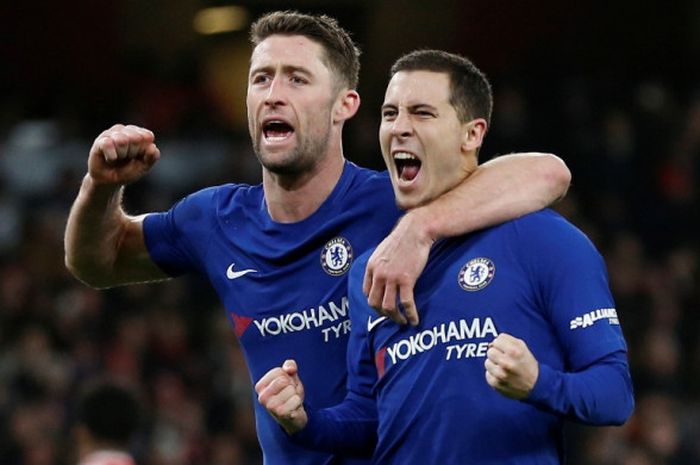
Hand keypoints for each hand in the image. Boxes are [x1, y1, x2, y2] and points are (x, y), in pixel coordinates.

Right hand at [88, 124, 160, 186]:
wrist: (108, 182)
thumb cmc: (127, 171)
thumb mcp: (143, 167)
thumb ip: (151, 158)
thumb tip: (153, 147)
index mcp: (139, 134)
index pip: (147, 136)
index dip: (144, 150)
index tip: (138, 157)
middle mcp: (125, 130)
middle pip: (135, 138)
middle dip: (133, 153)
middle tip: (126, 158)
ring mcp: (112, 133)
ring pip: (122, 140)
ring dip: (121, 155)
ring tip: (118, 158)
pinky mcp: (100, 140)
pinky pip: (108, 144)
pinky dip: (111, 156)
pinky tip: (110, 159)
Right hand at [254, 359, 307, 433]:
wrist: (293, 417)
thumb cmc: (289, 394)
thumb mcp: (289, 377)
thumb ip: (289, 366)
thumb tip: (289, 368)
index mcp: (260, 387)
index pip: (279, 371)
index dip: (287, 376)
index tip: (286, 385)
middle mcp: (262, 397)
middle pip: (283, 380)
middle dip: (291, 385)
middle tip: (290, 394)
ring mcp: (270, 406)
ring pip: (291, 389)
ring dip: (295, 395)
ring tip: (291, 401)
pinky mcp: (281, 414)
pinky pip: (296, 399)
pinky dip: (298, 402)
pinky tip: (294, 408)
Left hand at [363, 211, 433, 325]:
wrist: (415, 230)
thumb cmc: (402, 239)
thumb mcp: (383, 251)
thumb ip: (379, 264)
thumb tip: (380, 275)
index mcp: (371, 267)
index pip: (366, 292)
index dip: (374, 303)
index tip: (382, 307)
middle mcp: (378, 274)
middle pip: (374, 303)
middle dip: (382, 314)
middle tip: (392, 317)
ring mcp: (391, 277)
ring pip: (388, 306)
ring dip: (395, 318)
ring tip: (403, 322)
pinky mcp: (406, 279)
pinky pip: (406, 303)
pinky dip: (410, 314)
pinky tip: (414, 320)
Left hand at [484, 333, 538, 399]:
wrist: (536, 386)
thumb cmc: (528, 364)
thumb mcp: (522, 348)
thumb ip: (507, 340)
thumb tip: (491, 343)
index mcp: (514, 352)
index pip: (497, 340)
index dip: (502, 345)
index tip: (506, 350)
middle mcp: (506, 363)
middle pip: (490, 351)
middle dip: (497, 354)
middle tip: (505, 359)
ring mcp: (500, 375)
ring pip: (487, 363)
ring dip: (494, 365)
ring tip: (504, 368)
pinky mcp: (496, 384)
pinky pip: (488, 374)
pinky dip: (494, 375)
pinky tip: (503, 376)